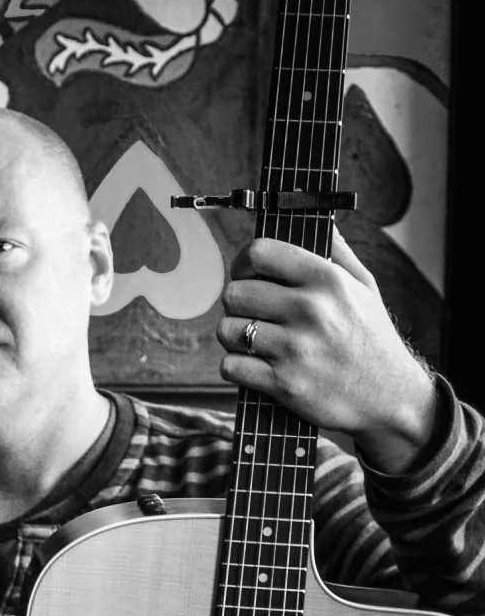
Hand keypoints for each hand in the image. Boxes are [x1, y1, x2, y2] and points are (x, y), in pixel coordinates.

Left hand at [218, 235, 437, 471]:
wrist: (388, 397)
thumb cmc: (372, 338)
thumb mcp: (365, 287)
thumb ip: (336, 252)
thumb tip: (314, 218)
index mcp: (328, 281)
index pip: (261, 252)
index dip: (245, 261)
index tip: (248, 273)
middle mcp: (310, 310)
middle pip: (234, 293)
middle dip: (238, 304)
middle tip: (253, 313)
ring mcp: (294, 349)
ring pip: (226, 330)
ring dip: (234, 337)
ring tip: (255, 340)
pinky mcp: (282, 384)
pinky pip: (229, 366)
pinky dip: (236, 367)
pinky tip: (255, 365)